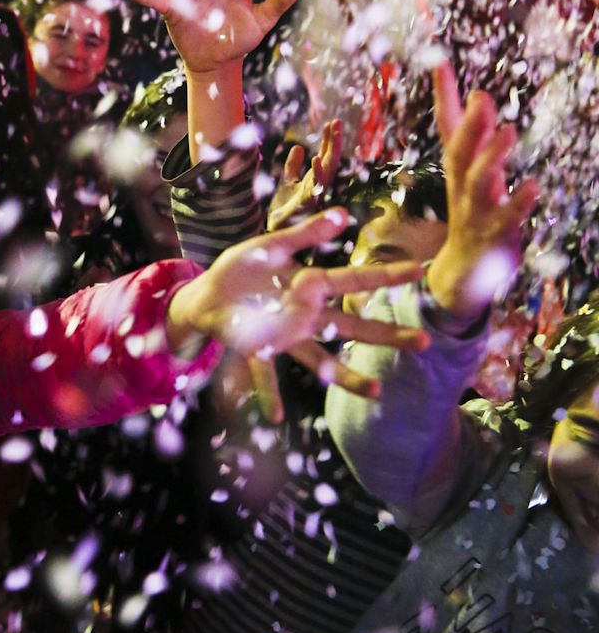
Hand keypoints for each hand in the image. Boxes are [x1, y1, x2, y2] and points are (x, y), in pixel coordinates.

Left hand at [168, 210, 426, 421]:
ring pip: (320, 359)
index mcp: (310, 285)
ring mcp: (284, 336)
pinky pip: (264, 373)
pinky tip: (275, 418)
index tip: (421, 270)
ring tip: (376, 392)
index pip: (355, 280)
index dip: (387, 276)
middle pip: (351, 327)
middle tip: (424, 343)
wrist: (208, 294)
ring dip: (345, 376)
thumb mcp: (272, 245)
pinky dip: (267, 394)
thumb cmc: (242, 268)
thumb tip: (343, 214)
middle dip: (386, 335)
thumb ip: (305, 233)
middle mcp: (305, 316)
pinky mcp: (257, 348)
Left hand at [267, 120, 340, 231]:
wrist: (275, 233)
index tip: (332, 122)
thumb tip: (298, 147)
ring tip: (332, 133)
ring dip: (330, 152)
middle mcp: (318, 188)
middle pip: (330, 162)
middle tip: (336, 121)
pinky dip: (316, 173)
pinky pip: (314, 188)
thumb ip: (292, 167)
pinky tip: (315, 158)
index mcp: (315, 181)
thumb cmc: (284, 212)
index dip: (329, 140)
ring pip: (326, 172)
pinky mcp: (306, 207)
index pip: (325, 157)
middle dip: (334, 142)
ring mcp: (314, 197)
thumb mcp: (287, 183)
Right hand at [426, 62, 537, 325]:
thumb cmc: (471, 211)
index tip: (440, 63)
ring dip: (492, 157)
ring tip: (508, 131)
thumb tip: (477, 92)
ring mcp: (475, 211)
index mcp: (457, 167)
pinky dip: (518, 203)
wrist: (463, 271)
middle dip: (470, 126)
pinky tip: (532, 187)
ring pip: (478, 183)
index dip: (445, 95)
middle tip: (483, 99)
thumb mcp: (469, 170)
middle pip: (460, 152)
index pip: (447, 126)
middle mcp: (461, 185)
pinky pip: (506, 218)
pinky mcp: (495, 234)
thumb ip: (471, 133)